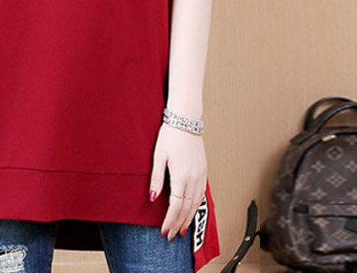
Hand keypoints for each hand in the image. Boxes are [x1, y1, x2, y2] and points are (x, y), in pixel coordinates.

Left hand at [149, 122, 206, 240]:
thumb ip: (156, 179)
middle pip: (187, 208)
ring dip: (188, 218)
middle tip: (171, 235)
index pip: (175, 205)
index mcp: (181, 175)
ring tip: (181, 229)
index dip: (170, 220)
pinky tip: (190, 211)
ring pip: (196, 203)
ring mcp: (201, 175)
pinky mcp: (204, 172)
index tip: (164, 231)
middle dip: (178, 224)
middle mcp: (193, 178)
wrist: (186, 121)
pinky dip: (195, 207)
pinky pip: (201, 194)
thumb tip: (152, 198)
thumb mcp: (158, 156)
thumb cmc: (170, 136)